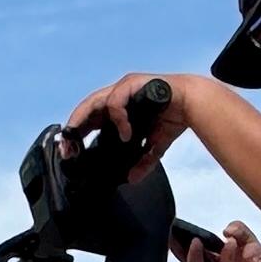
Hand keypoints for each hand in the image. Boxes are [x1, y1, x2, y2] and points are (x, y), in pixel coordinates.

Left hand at [64, 74, 188, 173]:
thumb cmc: (173, 116)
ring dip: (82, 120)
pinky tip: (125, 134)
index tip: (70, 151)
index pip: (90, 119)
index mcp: (118, 108)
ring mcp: (123, 88)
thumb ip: (143, 161)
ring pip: (94, 102)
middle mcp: (117, 96)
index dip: (77, 133)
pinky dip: (117, 118)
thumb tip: (132, 178)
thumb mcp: (154, 145)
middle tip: (67, 147)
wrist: (193, 103)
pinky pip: (116, 102)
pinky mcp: (132, 84)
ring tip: (78, 138)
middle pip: (86, 109)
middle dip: (73, 128)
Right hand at [177, 220, 260, 261]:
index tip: (168, 231)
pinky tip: (230, 243)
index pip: (186, 255)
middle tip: (179, 236)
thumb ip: (238, 229)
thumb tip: (226, 231)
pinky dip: (226, 256)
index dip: (175, 246)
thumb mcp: (247, 239)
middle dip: (181, 253)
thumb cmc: (256, 260)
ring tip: (197, 241)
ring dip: (196, 256)